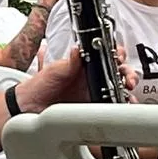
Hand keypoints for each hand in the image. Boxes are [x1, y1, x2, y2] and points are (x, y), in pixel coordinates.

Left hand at [15, 44, 137, 111]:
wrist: (29, 107)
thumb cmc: (40, 85)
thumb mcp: (54, 70)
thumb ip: (69, 62)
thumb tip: (77, 50)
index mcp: (84, 65)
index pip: (107, 55)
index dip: (117, 54)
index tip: (120, 57)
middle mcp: (92, 78)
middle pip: (118, 72)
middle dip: (128, 73)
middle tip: (127, 78)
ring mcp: (95, 93)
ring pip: (119, 89)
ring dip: (128, 89)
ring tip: (128, 91)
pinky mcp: (94, 109)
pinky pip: (112, 107)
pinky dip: (122, 106)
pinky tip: (125, 105)